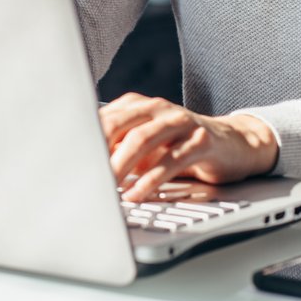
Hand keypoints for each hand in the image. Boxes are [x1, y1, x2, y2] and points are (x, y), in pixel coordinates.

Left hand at [98, 92, 277, 202]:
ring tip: (105, 187)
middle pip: (119, 124)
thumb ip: (118, 150)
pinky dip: (150, 180)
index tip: (66, 160)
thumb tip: (83, 167)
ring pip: (143, 138)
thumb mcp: (147, 147)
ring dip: (120, 165)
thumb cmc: (181, 147)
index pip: (103, 119)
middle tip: (81, 176)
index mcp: (139, 106)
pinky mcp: (202, 141)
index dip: (83, 139)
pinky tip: (136, 195)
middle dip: (97, 150)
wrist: (234, 144)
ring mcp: (182, 122)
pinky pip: (171, 160)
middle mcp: (159, 108)